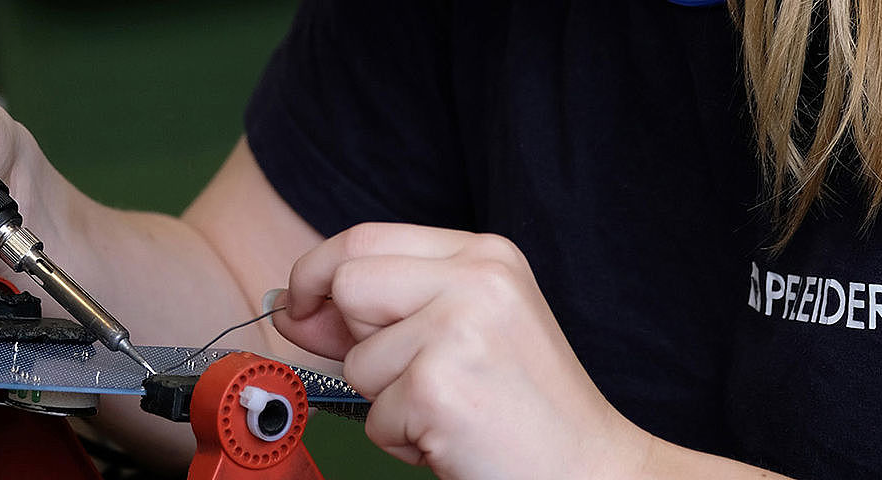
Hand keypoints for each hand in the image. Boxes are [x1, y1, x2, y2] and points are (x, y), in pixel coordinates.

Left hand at [273, 223, 651, 478]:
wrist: (590, 470)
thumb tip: (291, 306)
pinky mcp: (440, 388)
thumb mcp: (461, 332)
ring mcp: (459, 330)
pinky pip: (374, 416)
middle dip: (354, 340)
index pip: (365, 238)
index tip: (299, 303)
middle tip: (411, 377)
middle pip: (348, 283)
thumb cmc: (524, 408)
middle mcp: (477, 279)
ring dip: (387, 402)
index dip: (317, 273)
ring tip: (449, 411)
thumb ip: (380, 311)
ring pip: (356, 360)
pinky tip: (453, 437)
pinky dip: (402, 440)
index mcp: (486, 255)